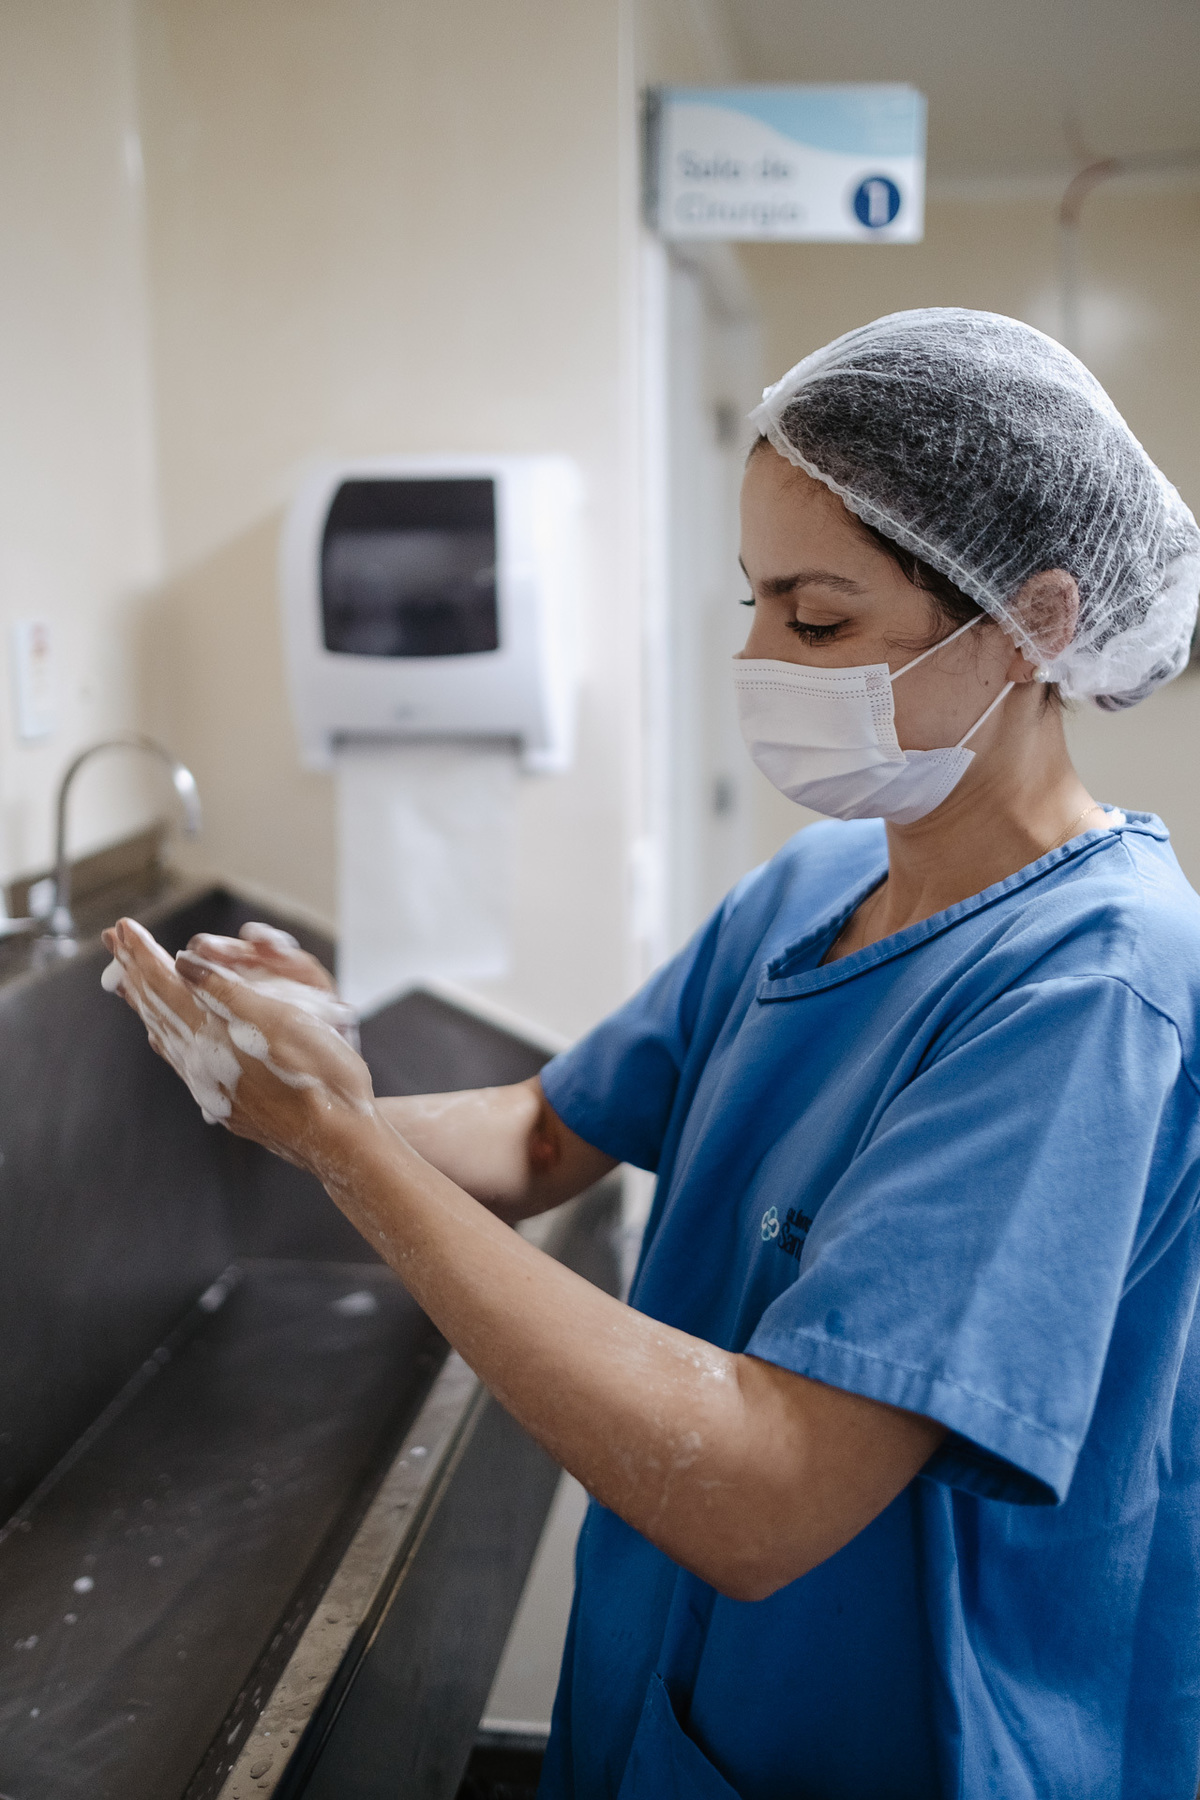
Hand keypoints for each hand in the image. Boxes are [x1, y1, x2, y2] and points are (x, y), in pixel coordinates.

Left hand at [102, 917, 375, 1174]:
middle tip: (114, 944)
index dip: (143, 954)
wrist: (338, 1136)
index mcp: (213, 1036)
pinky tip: (159, 1041)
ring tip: (127, 986)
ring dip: (146, 1005)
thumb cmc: (319, 1074)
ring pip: (166, 1034)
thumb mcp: (279, 1019)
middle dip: (136, 973)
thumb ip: (226, 991)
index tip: (122, 929)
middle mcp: (201, 1061)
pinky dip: (166, 1039)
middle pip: (157, 1008)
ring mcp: (210, 1083)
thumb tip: (183, 965)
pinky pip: (182, 1061)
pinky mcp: (225, 1101)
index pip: (165, 986)